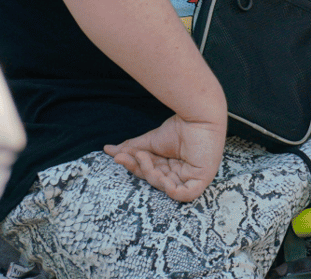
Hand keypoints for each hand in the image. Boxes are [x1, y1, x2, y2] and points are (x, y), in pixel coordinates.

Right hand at [105, 113, 226, 201]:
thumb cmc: (179, 126)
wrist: (198, 115)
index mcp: (170, 166)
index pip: (149, 172)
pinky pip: (188, 194)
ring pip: (167, 187)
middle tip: (137, 155)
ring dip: (154, 176)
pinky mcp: (203, 178)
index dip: (134, 166)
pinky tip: (166, 181)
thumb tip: (108, 149)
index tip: (119, 157)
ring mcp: (192, 177)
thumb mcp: (149, 141)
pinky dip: (175, 191)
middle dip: (143, 169)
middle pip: (156, 180)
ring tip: (148, 158)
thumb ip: (131, 148)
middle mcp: (181, 174)